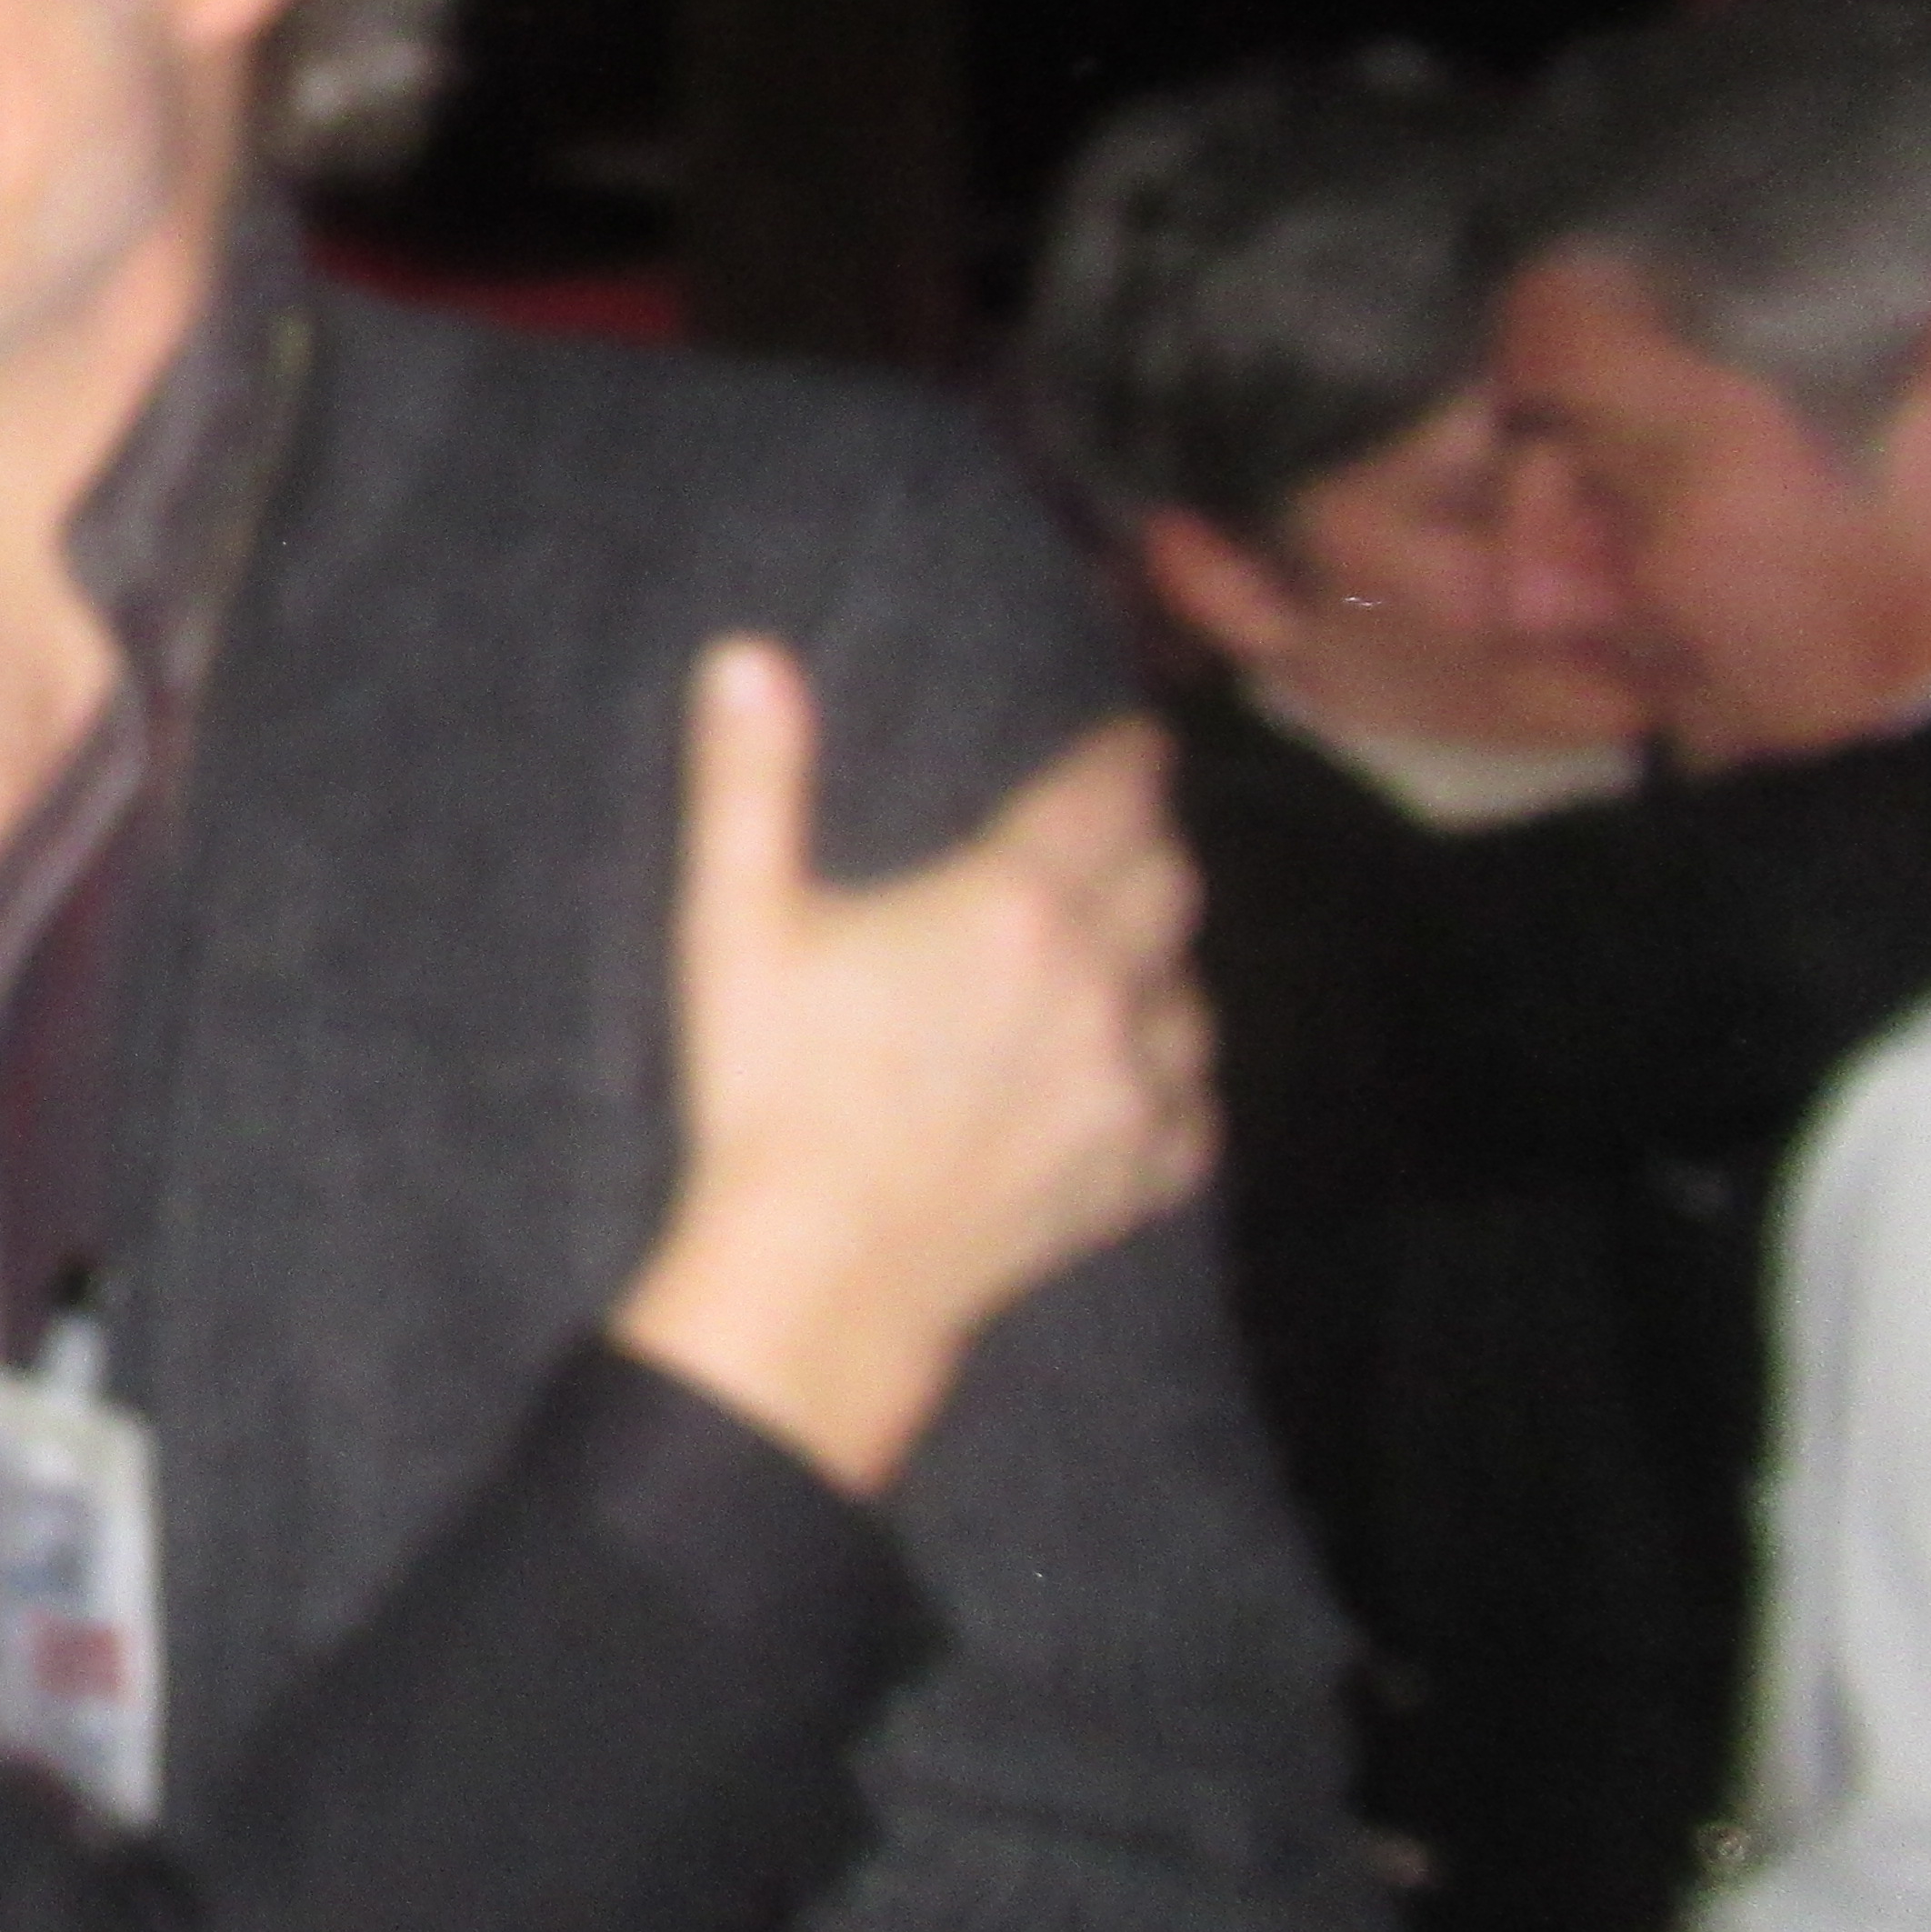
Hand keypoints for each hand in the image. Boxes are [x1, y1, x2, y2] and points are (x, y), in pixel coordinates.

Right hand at [615, 639, 1210, 1493]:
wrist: (822, 1276)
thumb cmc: (770, 1093)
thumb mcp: (735, 921)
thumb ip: (752, 780)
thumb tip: (749, 656)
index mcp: (1011, 905)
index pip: (1112, 795)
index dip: (1129, 757)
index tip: (1135, 740)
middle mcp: (1098, 984)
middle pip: (1170, 882)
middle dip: (1152, 844)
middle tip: (1120, 832)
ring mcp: (1131, 1088)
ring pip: (1194, 993)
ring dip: (1164, 959)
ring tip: (1123, 951)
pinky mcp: (1136, 1176)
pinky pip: (1196, 1107)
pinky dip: (1175, 1077)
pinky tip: (1136, 1073)